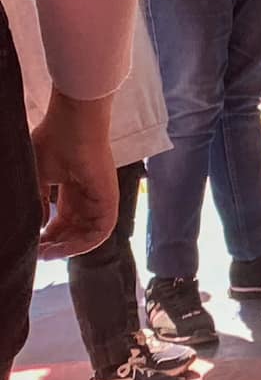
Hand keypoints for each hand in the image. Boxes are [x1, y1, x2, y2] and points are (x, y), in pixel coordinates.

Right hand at [33, 91, 116, 258]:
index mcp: (72, 190)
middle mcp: (87, 197)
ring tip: (46, 254)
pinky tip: (63, 249)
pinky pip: (102, 231)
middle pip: (75, 231)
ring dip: (68, 248)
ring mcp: (100, 198)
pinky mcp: (109, 199)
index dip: (48, 236)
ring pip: (89, 234)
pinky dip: (84, 244)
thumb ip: (38, 202)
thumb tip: (37, 226)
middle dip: (55, 245)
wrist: (72, 125)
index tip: (32, 245)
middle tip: (36, 254)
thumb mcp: (39, 177)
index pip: (63, 221)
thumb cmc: (53, 143)